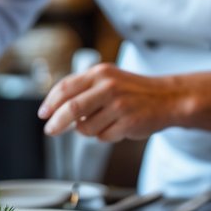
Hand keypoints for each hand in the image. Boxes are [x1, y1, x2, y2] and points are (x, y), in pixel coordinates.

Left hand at [38, 63, 179, 141]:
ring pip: (86, 127)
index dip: (50, 102)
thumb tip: (55, 109)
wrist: (167, 98)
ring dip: (87, 130)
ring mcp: (119, 105)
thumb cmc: (133, 91)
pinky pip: (103, 137)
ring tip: (103, 122)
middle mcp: (109, 87)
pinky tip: (117, 126)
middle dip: (56, 123)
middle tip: (50, 130)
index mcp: (100, 73)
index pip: (66, 87)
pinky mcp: (128, 122)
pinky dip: (104, 136)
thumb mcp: (107, 79)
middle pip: (72, 108)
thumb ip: (83, 90)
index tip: (43, 114)